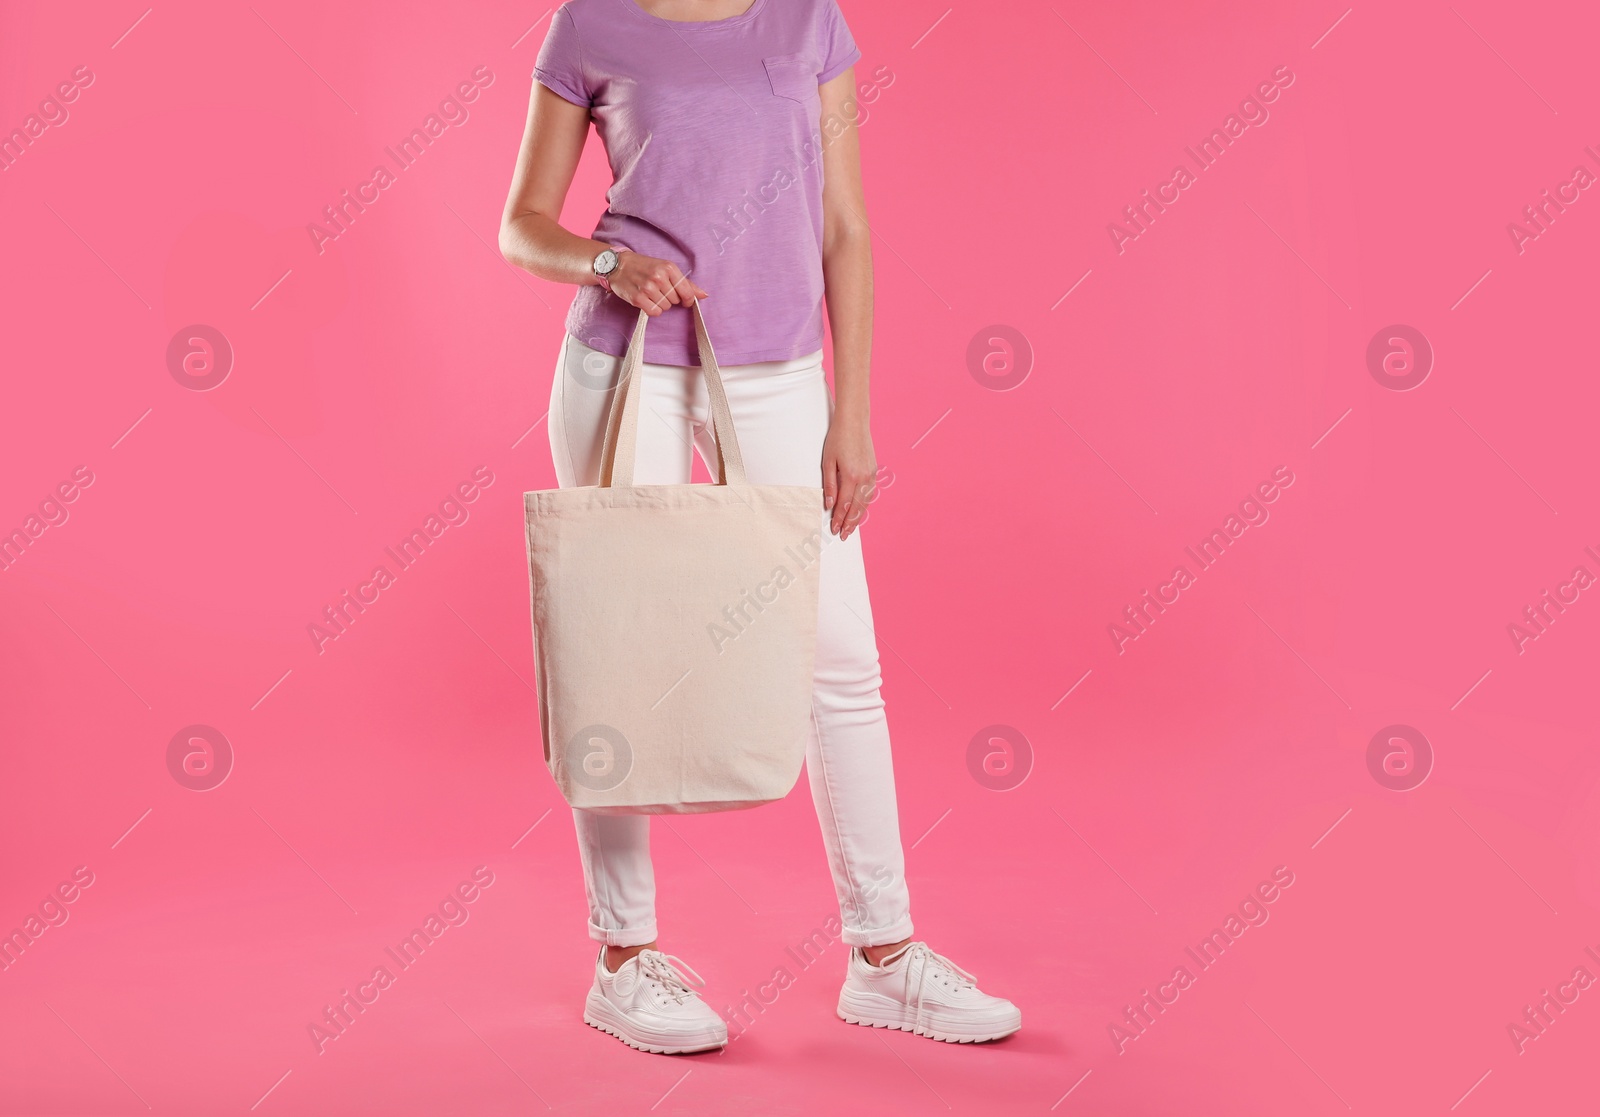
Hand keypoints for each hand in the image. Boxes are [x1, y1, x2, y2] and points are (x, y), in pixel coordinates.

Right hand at [607, 251, 707, 316]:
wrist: (618, 265)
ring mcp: (648, 288)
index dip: (688, 300)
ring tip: (651, 293)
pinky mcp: (638, 298)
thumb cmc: (644, 267)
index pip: (687, 292)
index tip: (684, 300)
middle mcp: (659, 277)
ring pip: (665, 307)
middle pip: (676, 301)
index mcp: (669, 268)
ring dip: (660, 304)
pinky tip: (646, 300)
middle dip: (669, 298)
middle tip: (658, 290)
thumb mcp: (666, 269)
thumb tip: (704, 295)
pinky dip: (652, 309)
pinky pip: (654, 312)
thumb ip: (685, 283)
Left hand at [821, 410, 876, 539]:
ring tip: (851, 528)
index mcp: (851, 476)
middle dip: (849, 523)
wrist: (854, 422)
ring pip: (865, 502)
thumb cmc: (837, 439)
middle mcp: (864, 477)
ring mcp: (871, 474)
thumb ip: (830, 485)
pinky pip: (870, 493)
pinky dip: (865, 505)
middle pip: (857, 508)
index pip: (844, 504)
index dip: (839, 519)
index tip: (834, 529)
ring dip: (858, 517)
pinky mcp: (874, 470)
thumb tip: (829, 504)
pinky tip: (860, 511)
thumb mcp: (828, 461)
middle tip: (843, 536)